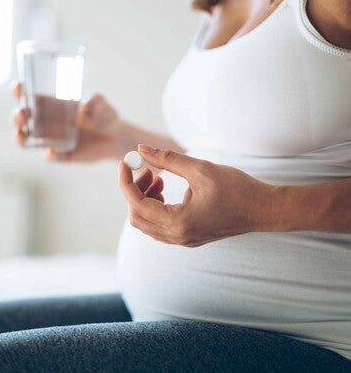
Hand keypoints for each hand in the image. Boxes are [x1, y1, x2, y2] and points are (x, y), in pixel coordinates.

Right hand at [10, 82, 121, 161]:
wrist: (115, 139)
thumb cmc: (105, 115)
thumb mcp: (103, 103)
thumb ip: (95, 101)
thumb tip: (82, 110)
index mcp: (51, 103)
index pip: (27, 95)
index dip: (18, 91)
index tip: (18, 88)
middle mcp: (46, 121)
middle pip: (20, 118)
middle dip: (16, 116)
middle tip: (24, 113)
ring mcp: (51, 139)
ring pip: (25, 139)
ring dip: (20, 137)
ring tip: (23, 134)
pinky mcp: (61, 155)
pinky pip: (50, 156)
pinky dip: (49, 155)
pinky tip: (53, 152)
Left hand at [118, 145, 273, 246]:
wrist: (264, 210)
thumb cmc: (237, 189)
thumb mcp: (200, 169)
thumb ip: (167, 159)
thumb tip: (141, 150)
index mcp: (178, 222)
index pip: (136, 203)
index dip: (126, 181)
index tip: (125, 163)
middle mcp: (178, 236)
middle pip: (137, 217)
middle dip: (134, 192)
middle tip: (145, 170)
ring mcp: (183, 240)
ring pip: (147, 223)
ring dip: (145, 200)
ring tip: (159, 179)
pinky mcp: (188, 237)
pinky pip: (159, 226)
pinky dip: (155, 207)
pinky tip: (167, 190)